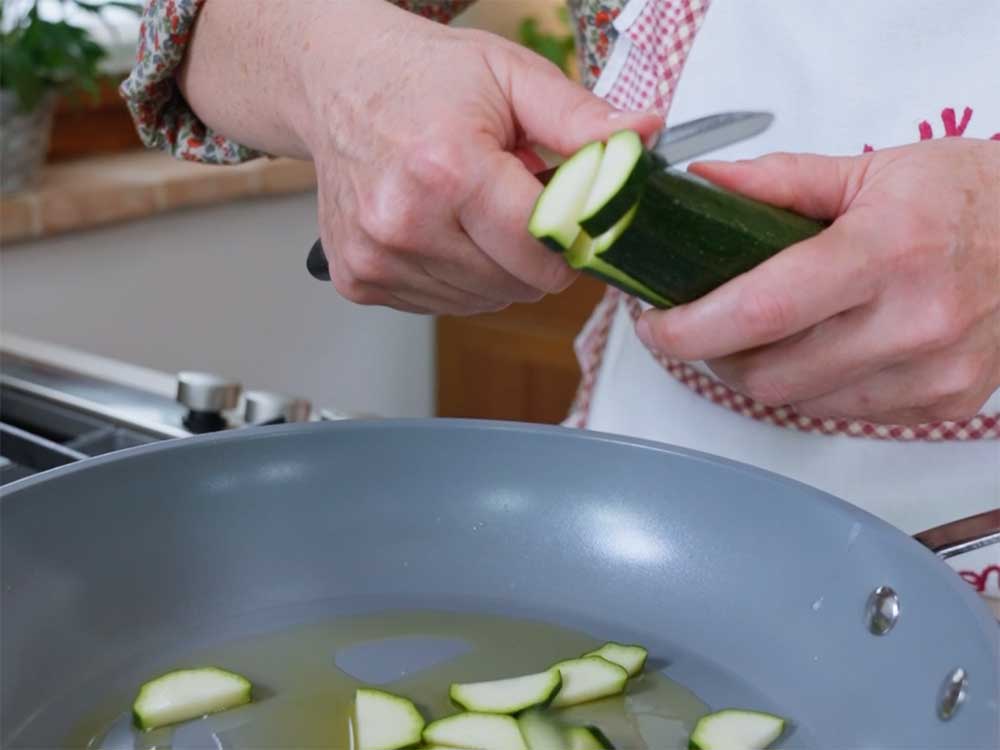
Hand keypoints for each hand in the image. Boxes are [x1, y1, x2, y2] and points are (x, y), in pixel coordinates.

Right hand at [299, 4, 658, 314]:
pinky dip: (460, 275)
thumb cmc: (420, 77)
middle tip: (516, 199)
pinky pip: (446, 304)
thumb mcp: (511, 75)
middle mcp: (405, 221)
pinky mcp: (361, 279)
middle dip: (535, 251)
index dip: (573, 237)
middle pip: (519, 284)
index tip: (573, 217)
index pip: (545, 248)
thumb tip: (643, 136)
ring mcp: (378, 257)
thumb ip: (581, 117)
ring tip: (473, 208)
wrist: (336, 83)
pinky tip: (443, 227)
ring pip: (485, 301)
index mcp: (447, 168)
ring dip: (497, 265)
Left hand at [635, 138, 999, 423]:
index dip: (689, 328)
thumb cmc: (967, 196)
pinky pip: (842, 415)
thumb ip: (778, 180)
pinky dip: (812, 389)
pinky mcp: (943, 405)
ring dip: (762, 374)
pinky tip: (819, 350)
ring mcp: (932, 374)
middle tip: (702, 324)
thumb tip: (702, 185)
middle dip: (716, 355)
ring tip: (763, 334)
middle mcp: (913, 323)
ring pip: (798, 403)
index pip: (759, 312)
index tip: (655, 325)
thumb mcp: (872, 169)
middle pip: (766, 375)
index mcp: (885, 252)